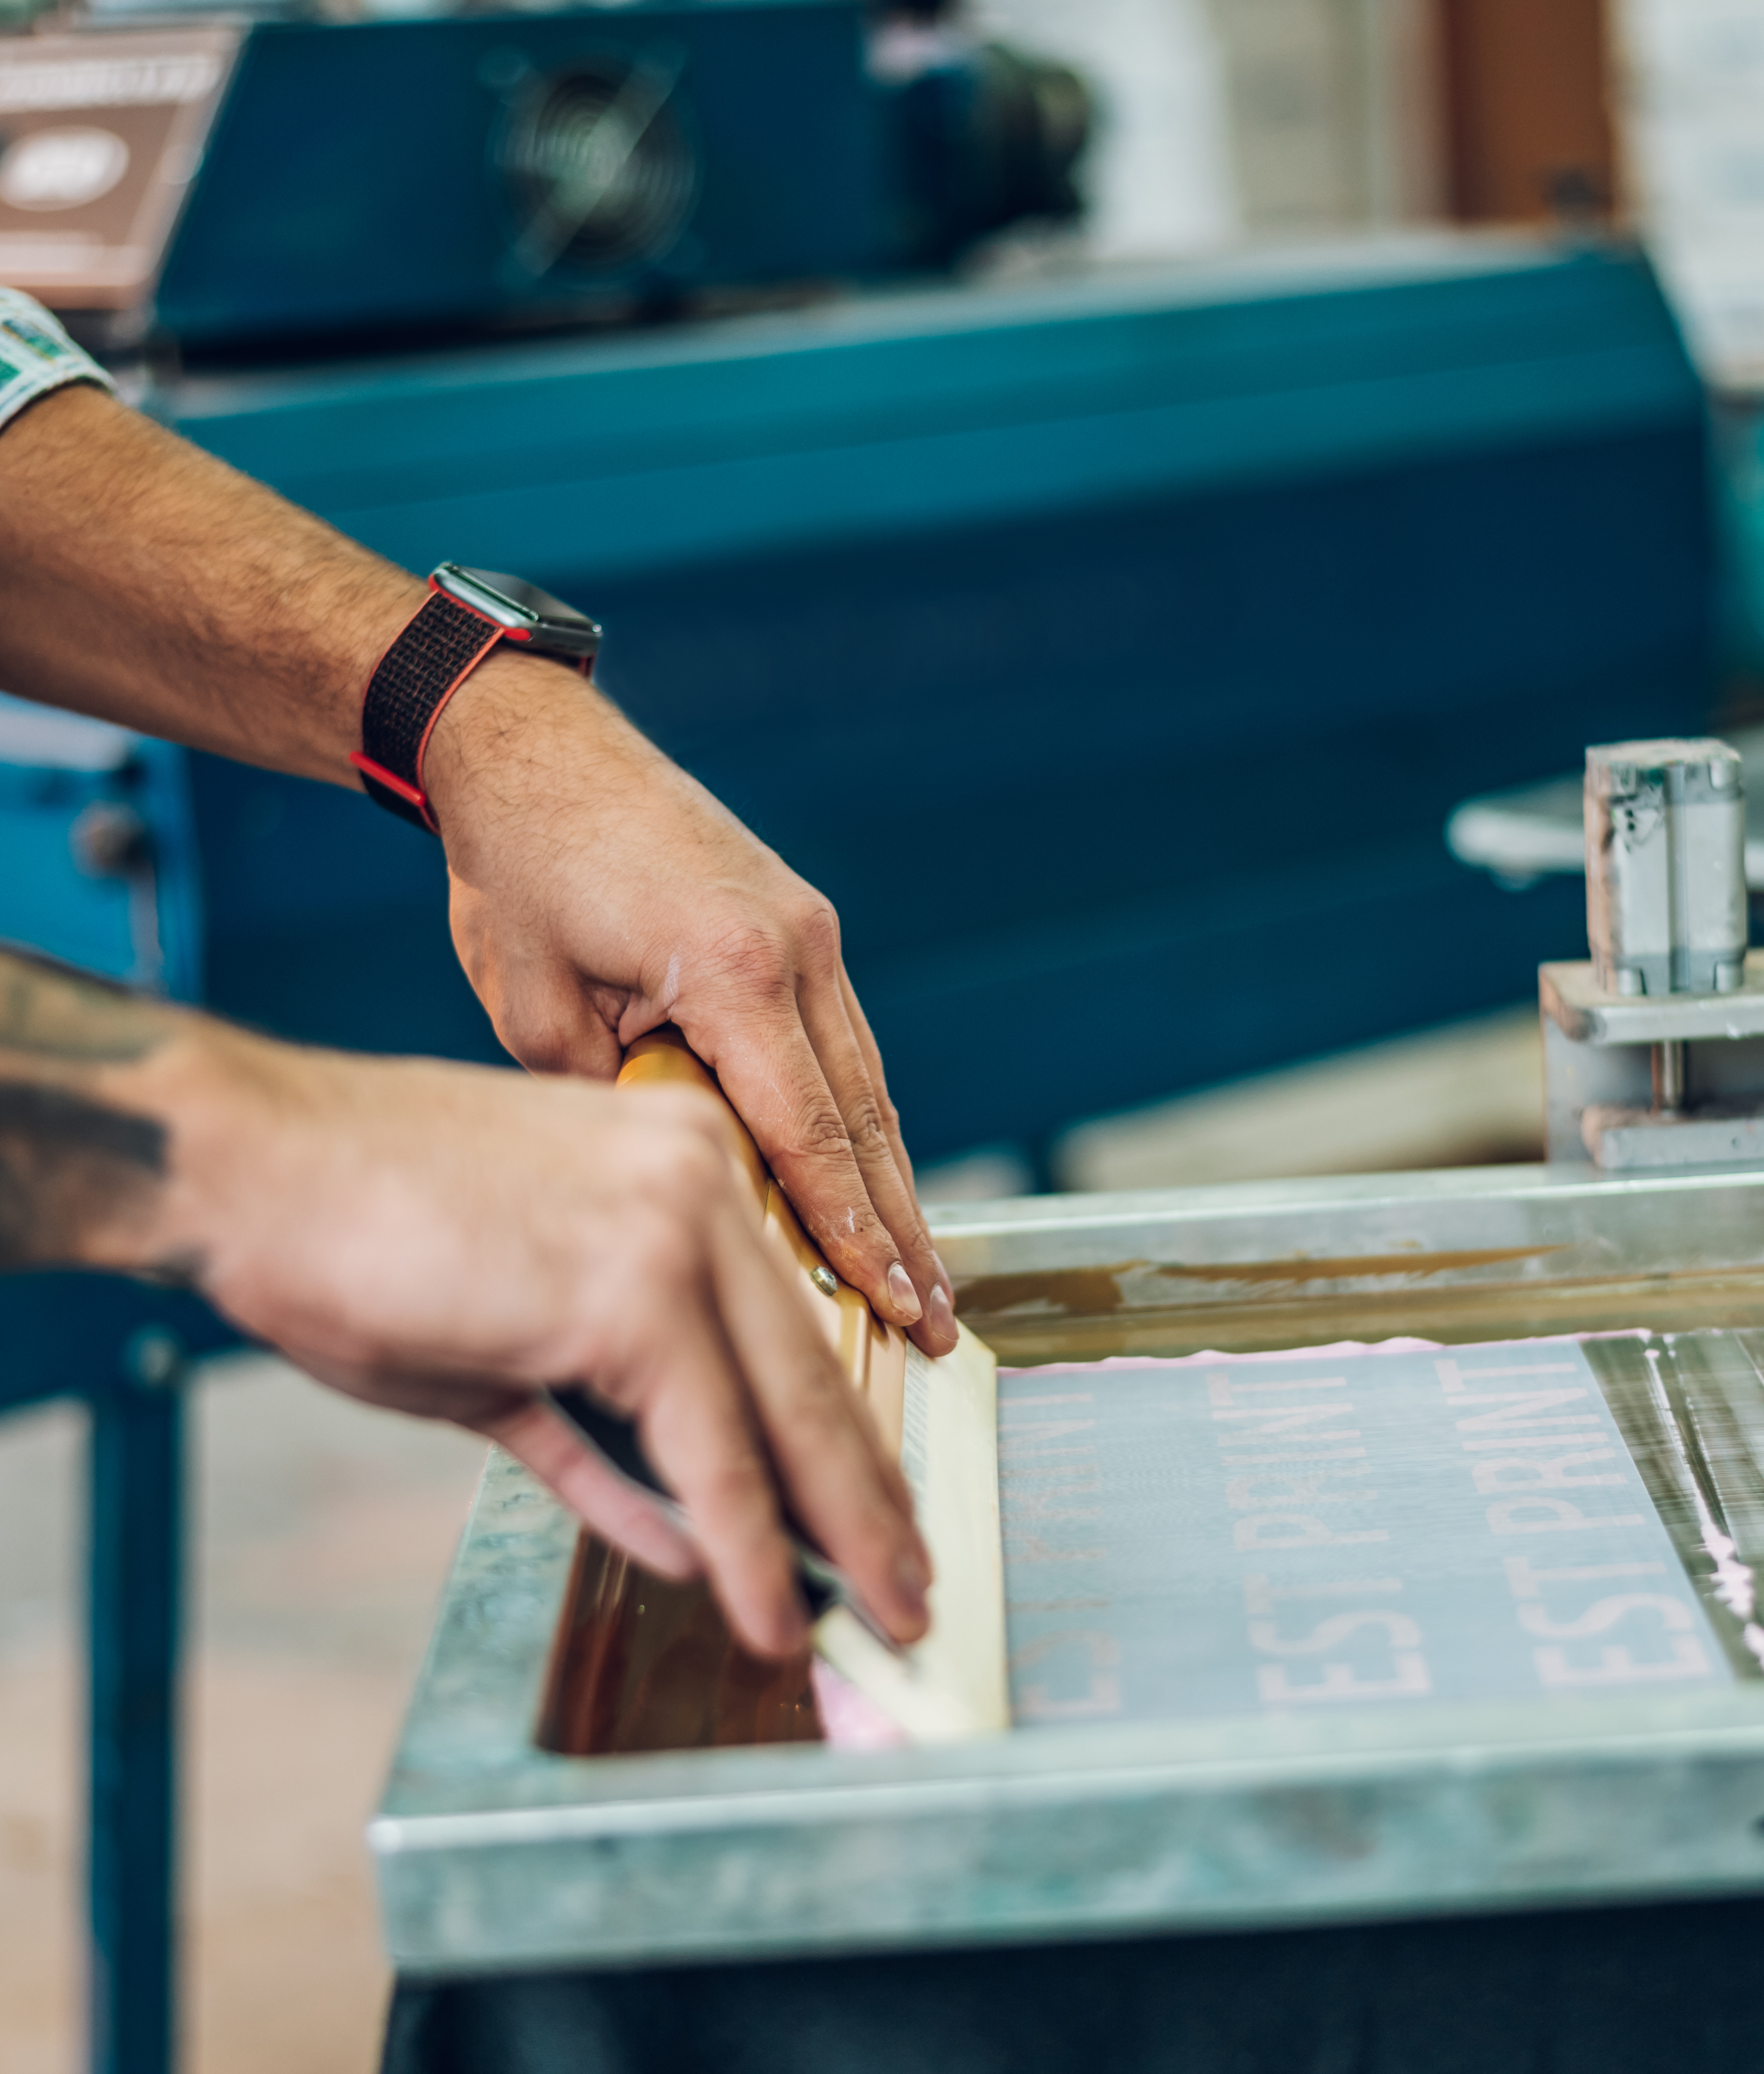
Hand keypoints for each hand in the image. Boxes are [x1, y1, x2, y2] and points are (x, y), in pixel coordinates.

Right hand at [130, 1021, 931, 1658]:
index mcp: (683, 1173)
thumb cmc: (353, 1241)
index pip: (789, 1332)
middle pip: (816, 1374)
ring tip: (882, 1620)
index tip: (879, 1520)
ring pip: (786, 1415)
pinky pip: (710, 1450)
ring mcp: (675, 1230)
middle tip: (915, 1590)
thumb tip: (687, 1535)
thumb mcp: (507, 1357)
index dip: (842, 1442)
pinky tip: (768, 1610)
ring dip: (840, 1537)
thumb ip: (604, 1441)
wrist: (250, 1168)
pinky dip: (746, 1544)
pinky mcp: (631, 1292)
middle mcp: (703, 1183)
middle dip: (872, 1501)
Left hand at [424, 656, 959, 1359]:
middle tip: (934, 1325)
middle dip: (901, 1233)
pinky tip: (875, 1190)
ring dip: (893, 1187)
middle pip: (865, 1121)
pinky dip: (859, 1126)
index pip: (810, 1136)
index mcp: (735, 970)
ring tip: (920, 1279)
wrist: (529, 748)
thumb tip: (678, 1180)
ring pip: (867, 1087)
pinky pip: (842, 1048)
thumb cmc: (519, 879)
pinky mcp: (800, 926)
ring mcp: (809, 932)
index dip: (854, 1235)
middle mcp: (797, 948)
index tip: (892, 1307)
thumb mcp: (541, 1015)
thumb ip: (619, 1105)